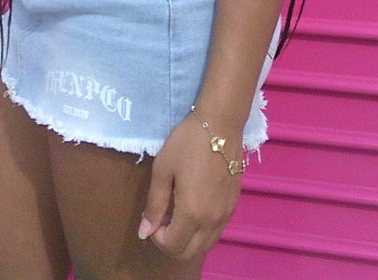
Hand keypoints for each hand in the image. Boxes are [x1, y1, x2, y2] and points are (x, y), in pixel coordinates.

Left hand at [138, 114, 243, 261]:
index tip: (152, 218)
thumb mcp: (163, 169)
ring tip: (176, 213)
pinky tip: (193, 208)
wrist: (220, 124)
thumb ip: (154, 204)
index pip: (172, 246)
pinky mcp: (233, 207)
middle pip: (189, 253)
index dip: (157, 238)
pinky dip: (201, 231)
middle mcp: (212, 220)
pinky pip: (215, 232)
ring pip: (204, 245)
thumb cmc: (187, 143)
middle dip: (171, 243)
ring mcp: (225, 215)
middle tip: (162, 220)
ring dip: (187, 239)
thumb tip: (144, 232)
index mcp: (192, 212)